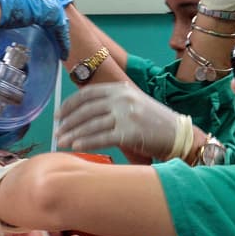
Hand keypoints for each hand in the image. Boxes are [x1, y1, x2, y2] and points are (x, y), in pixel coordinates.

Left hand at [55, 82, 193, 161]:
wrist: (178, 134)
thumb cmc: (153, 122)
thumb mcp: (133, 103)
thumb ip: (111, 103)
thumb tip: (82, 112)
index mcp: (121, 89)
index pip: (88, 94)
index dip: (69, 104)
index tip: (58, 115)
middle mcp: (122, 99)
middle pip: (86, 109)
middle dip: (67, 121)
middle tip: (56, 131)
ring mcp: (126, 115)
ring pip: (91, 124)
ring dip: (72, 134)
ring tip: (60, 141)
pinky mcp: (129, 133)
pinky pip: (101, 138)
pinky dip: (85, 142)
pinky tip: (74, 146)